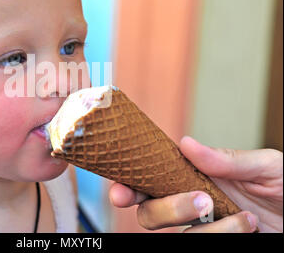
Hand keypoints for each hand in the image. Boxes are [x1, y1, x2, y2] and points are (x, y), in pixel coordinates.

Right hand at [108, 136, 282, 232]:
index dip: (128, 186)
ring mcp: (205, 229)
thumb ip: (227, 158)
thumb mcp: (265, 166)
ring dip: (210, 229)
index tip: (121, 192)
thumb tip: (185, 143)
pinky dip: (223, 236)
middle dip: (166, 210)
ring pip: (179, 235)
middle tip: (201, 200)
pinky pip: (201, 245)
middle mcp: (192, 204)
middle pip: (151, 214)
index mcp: (192, 176)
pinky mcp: (218, 243)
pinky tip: (248, 227)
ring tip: (245, 218)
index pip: (148, 180)